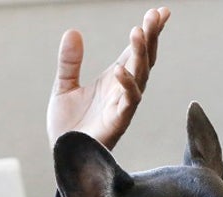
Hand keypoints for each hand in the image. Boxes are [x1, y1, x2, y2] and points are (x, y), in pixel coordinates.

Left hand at [46, 7, 170, 150]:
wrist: (61, 156)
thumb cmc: (67, 127)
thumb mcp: (64, 87)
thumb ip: (70, 62)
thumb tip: (73, 31)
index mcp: (114, 80)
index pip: (136, 51)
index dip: (149, 32)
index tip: (161, 12)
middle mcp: (123, 91)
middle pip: (144, 60)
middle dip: (151, 38)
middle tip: (154, 16)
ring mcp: (122, 107)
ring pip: (140, 77)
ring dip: (141, 55)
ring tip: (138, 32)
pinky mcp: (117, 123)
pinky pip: (128, 103)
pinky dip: (127, 85)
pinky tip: (120, 69)